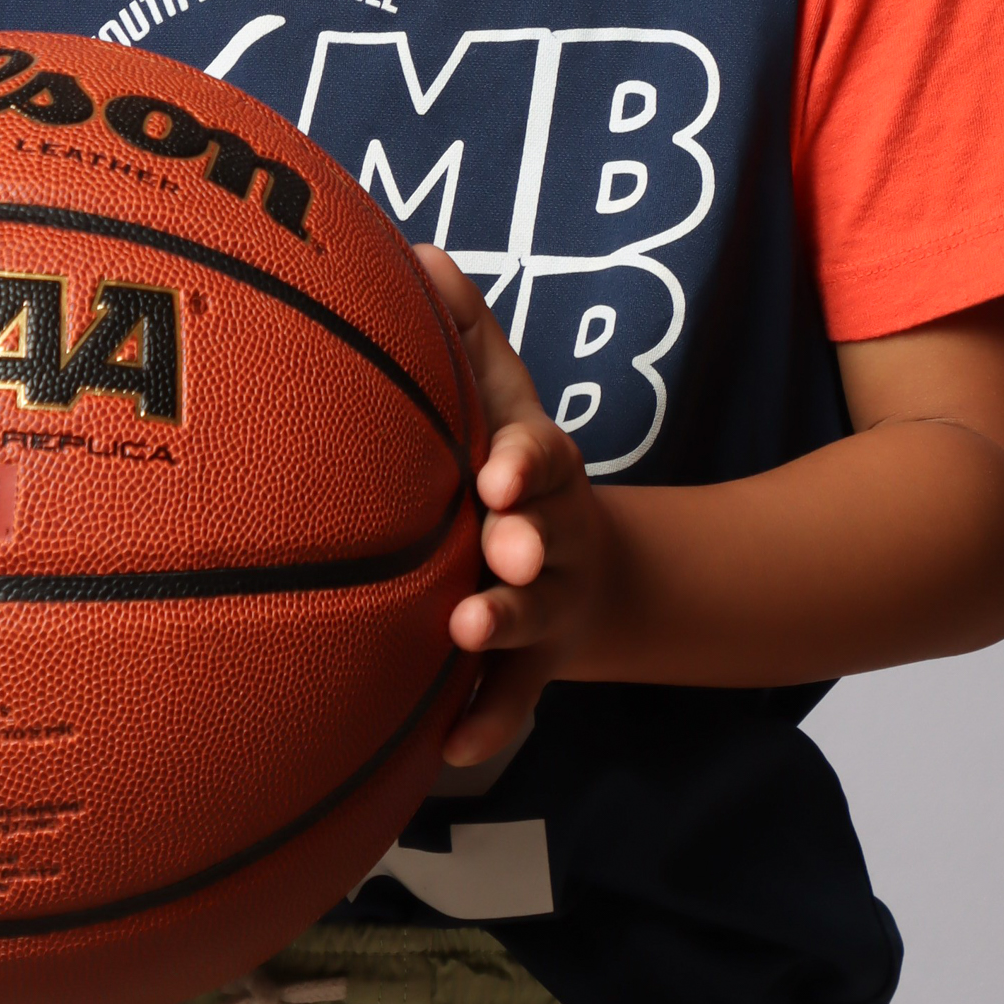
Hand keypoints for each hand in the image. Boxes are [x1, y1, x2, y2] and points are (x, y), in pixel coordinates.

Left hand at [417, 245, 620, 767]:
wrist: (585, 563)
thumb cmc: (506, 457)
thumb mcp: (496, 391)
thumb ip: (460, 330)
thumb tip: (419, 252)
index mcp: (537, 466)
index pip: (540, 456)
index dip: (522, 463)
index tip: (493, 472)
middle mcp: (551, 537)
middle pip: (548, 540)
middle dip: (528, 546)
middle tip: (502, 553)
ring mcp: (546, 607)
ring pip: (532, 624)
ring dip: (503, 627)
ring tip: (463, 630)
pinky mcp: (528, 667)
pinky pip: (511, 701)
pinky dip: (485, 723)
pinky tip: (445, 750)